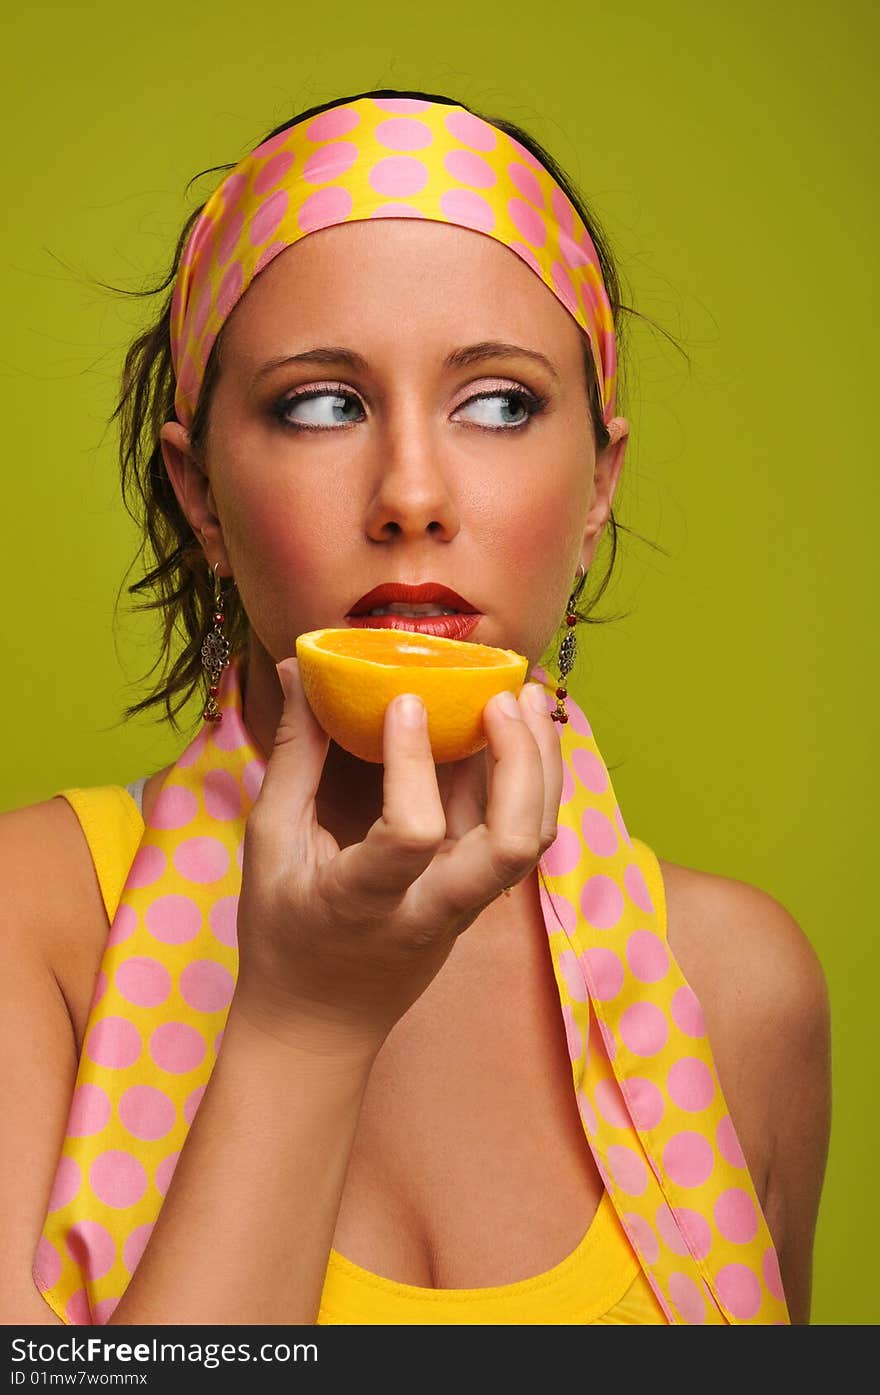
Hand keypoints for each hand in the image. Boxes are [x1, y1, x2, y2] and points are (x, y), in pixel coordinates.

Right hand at [233, 659, 562, 1056]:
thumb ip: (293, 757)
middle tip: (500, 695)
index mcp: (365, 902)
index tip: (403, 701)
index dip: (413, 765)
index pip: (413, 836)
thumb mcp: (269, 847)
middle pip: (513, 845)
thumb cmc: (283, 936)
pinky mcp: (479, 899)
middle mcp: (432, 910)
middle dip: (522, 765)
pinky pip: (520, 838)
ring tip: (526, 695)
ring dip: (542, 766)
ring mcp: (466, 909)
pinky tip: (517, 730)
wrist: (319, 1025)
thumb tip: (297, 669)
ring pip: (534, 842)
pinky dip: (529, 781)